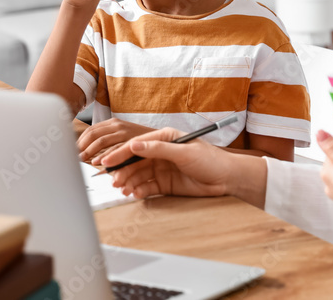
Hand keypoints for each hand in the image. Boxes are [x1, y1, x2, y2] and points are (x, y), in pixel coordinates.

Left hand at [77, 119, 154, 164]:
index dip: (80, 141)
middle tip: (74, 157)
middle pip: (93, 134)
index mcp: (113, 122)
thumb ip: (107, 139)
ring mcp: (124, 132)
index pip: (90, 130)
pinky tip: (97, 162)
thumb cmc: (138, 140)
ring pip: (101, 140)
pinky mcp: (131, 141)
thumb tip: (86, 151)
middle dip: (81, 146)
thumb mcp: (121, 135)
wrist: (160, 139)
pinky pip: (114, 148)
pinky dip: (104, 156)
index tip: (72, 151)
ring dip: (89, 151)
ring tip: (82, 160)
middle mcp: (117, 125)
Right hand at [99, 127, 236, 199]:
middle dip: (123, 171)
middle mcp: (161, 153)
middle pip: (135, 162)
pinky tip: (135, 194)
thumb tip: (135, 145)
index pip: (137, 145)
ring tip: (123, 190)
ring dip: (129, 182)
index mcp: (164, 138)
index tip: (106, 162)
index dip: (120, 153)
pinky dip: (139, 191)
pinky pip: (147, 187)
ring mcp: (162, 169)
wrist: (226, 179)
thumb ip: (159, 149)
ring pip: (138, 175)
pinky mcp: (165, 184)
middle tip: (114, 181)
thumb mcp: (184, 152)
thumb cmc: (210, 159)